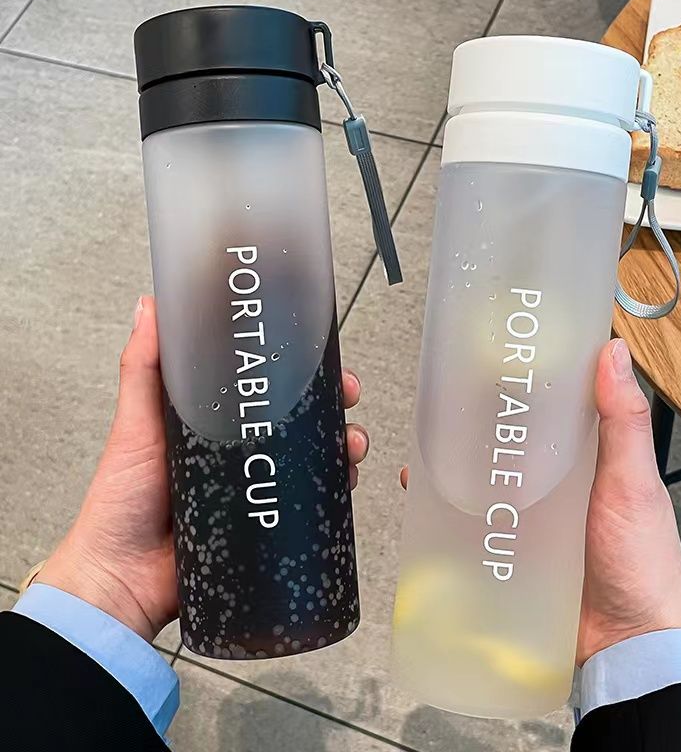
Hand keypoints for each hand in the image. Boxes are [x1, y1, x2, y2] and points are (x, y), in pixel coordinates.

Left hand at [37, 296, 369, 642]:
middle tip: (347, 394)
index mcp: (214, 423)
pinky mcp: (270, 522)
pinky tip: (346, 480)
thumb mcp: (136, 424)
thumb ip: (143, 368)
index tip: (318, 349)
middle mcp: (241, 451)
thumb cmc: (120, 503)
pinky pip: (313, 502)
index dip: (297, 364)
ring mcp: (258, 487)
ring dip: (342, 443)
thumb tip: (149, 307)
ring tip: (350, 443)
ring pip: (315, 456)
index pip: (266, 384)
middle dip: (333, 402)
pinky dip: (336, 488)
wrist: (122, 582)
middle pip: (301, 417)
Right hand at [399, 338, 680, 665]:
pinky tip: (430, 502)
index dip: (525, 382)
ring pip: (489, 481)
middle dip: (479, 425)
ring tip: (426, 451)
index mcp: (589, 456)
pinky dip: (456, 512)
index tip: (493, 357)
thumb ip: (623, 422)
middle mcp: (558, 481)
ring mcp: (533, 516)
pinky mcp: (514, 549)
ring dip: (459, 467)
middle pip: (512, 442)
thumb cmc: (642, 560)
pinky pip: (479, 523)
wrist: (629, 644)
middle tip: (444, 404)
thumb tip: (611, 351)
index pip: (553, 406)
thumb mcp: (633, 483)